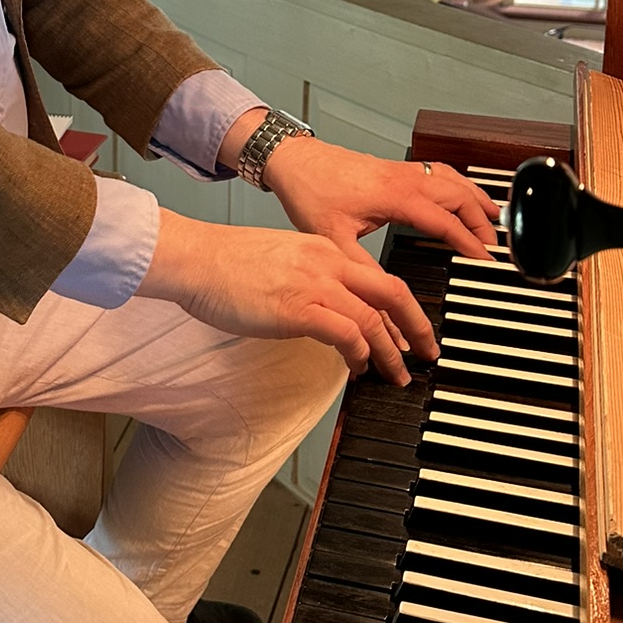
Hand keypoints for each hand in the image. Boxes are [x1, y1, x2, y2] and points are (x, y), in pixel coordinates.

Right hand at [141, 209, 436, 384]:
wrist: (196, 258)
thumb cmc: (225, 263)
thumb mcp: (279, 259)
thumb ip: (307, 276)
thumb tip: (321, 308)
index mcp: (324, 248)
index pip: (377, 277)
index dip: (400, 307)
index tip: (409, 329)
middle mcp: (327, 262)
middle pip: (392, 292)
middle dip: (416, 326)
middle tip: (426, 352)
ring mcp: (315, 285)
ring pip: (374, 319)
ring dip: (391, 352)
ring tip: (396, 374)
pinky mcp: (299, 309)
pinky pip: (347, 334)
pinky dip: (361, 354)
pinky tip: (359, 367)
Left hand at [254, 132, 498, 260]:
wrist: (294, 160)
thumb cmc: (310, 192)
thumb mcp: (334, 239)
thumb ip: (364, 268)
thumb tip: (387, 296)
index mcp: (395, 196)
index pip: (445, 221)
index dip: (469, 242)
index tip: (485, 261)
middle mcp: (404, 179)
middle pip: (458, 197)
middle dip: (482, 221)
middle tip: (494, 246)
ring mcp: (401, 169)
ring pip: (452, 179)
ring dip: (475, 198)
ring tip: (494, 218)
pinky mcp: (395, 167)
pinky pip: (438, 171)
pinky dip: (458, 182)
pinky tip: (462, 191)